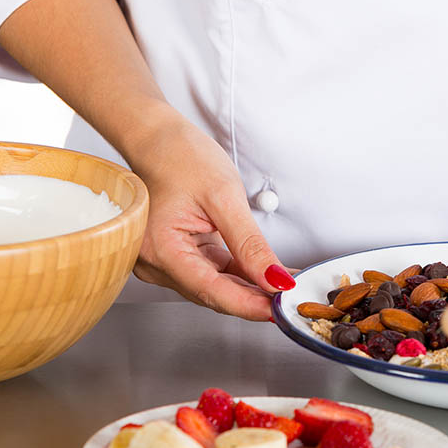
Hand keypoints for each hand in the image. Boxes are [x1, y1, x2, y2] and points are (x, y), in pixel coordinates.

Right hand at [129, 115, 293, 319]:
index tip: (281, 310)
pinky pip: (210, 271)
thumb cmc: (180, 156)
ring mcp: (163, 261)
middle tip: (292, 299)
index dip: (250, 305)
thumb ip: (249, 244)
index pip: (212, 291)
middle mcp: (154, 263)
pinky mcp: (176, 254)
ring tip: (285, 284)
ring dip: (249, 286)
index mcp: (160, 250)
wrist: (157, 138)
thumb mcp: (224, 197)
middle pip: (213, 293)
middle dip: (254, 298)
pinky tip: (265, 273)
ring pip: (214, 285)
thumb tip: (275, 279)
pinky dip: (238, 273)